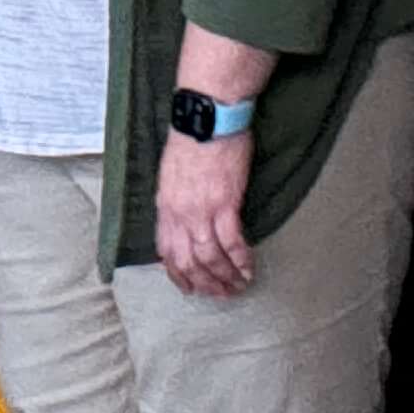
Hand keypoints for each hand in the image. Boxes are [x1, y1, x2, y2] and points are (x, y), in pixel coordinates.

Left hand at [152, 125, 254, 297]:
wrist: (207, 118)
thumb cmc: (191, 140)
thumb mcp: (170, 176)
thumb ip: (174, 203)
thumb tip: (183, 221)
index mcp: (165, 208)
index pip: (167, 253)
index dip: (179, 276)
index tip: (191, 288)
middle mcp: (180, 215)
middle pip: (189, 262)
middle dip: (206, 283)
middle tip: (221, 294)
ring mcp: (202, 211)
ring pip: (210, 257)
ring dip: (225, 277)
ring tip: (238, 286)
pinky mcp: (225, 203)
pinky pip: (232, 241)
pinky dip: (240, 260)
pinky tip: (249, 268)